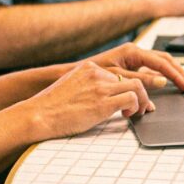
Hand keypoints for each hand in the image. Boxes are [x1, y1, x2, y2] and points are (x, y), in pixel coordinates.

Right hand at [22, 60, 153, 140]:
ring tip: (139, 112)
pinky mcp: (103, 103)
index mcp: (89, 68)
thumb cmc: (52, 107)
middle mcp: (96, 73)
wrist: (40, 114)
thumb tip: (103, 97)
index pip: (119, 72)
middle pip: (132, 77)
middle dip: (142, 93)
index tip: (135, 97)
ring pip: (137, 86)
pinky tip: (128, 116)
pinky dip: (136, 108)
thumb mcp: (72, 87)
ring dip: (143, 100)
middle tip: (143, 107)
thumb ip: (88, 86)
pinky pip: (132, 99)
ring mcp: (100, 87)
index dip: (130, 86)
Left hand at [86, 42, 183, 92]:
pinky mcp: (131, 65)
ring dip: (172, 73)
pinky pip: (151, 69)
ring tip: (183, 84)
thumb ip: (140, 79)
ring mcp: (133, 58)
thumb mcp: (118, 77)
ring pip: (159, 63)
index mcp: (132, 52)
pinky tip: (166, 85)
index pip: (161, 62)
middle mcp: (134, 52)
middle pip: (164, 59)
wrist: (76, 74)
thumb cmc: (93, 74)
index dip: (176, 75)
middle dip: (178, 71)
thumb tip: (162, 81)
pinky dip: (161, 76)